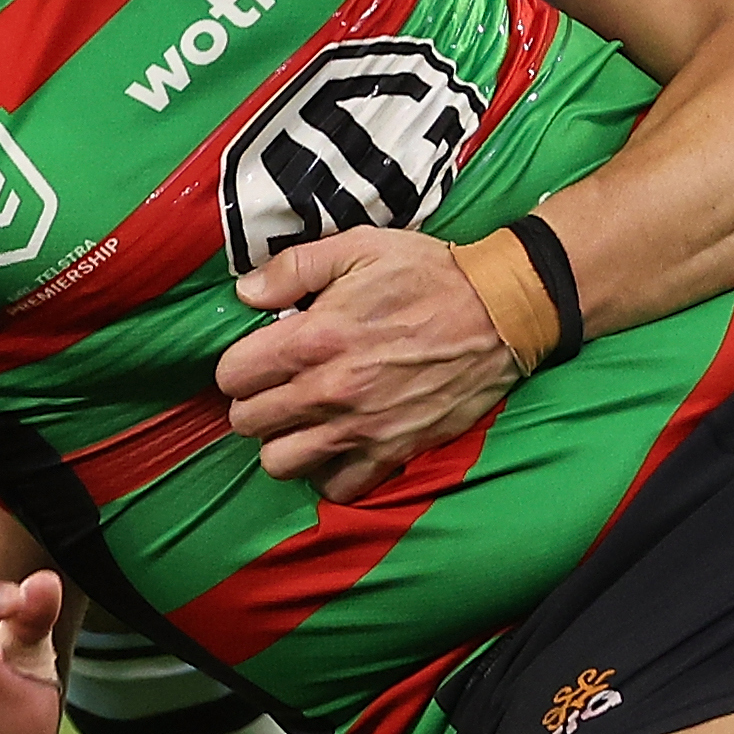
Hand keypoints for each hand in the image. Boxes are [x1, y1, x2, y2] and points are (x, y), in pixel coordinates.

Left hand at [218, 224, 526, 500]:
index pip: (233, 375)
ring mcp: (360, 427)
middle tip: (278, 386)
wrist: (501, 312)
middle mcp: (330, 390)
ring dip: (283, 442)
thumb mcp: (359, 246)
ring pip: (279, 463)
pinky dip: (329, 472)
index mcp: (314, 338)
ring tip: (301, 420)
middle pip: (247, 423)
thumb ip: (292, 268)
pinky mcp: (393, 451)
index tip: (259, 357)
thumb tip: (244, 292)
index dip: (239, 365)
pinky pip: (336, 487)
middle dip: (254, 403)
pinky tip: (337, 444)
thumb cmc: (429, 275)